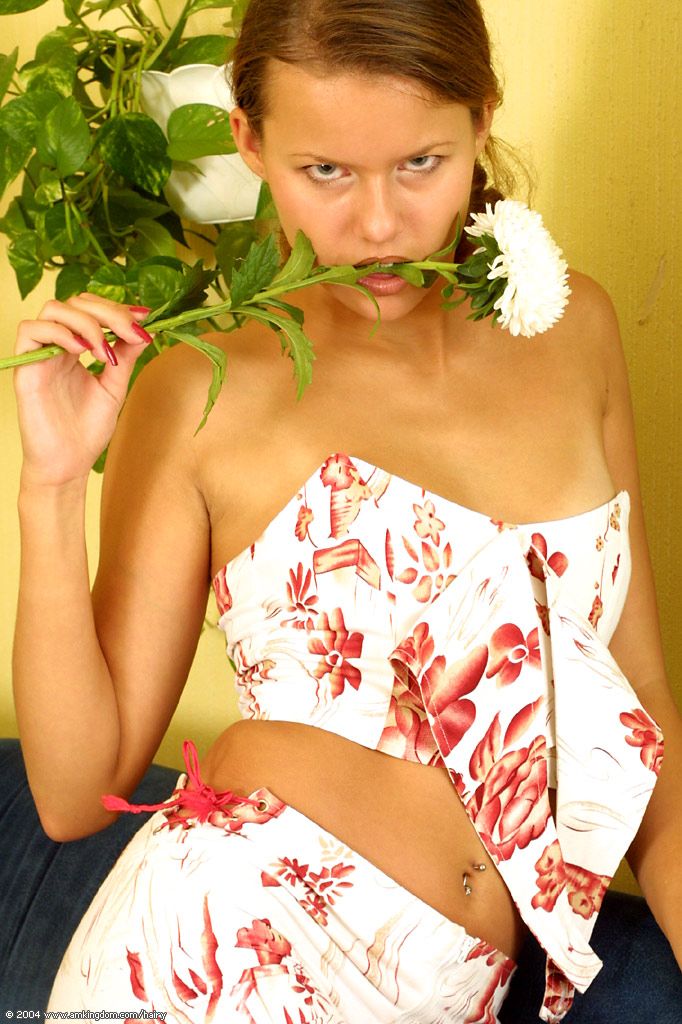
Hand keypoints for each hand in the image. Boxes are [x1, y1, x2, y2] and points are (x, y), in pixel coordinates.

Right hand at [14, 294, 153, 487]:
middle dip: (108, 312)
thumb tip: (144, 328)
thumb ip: (125, 357)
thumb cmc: (87, 430)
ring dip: (86, 322)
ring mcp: (40, 354)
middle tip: (129, 332)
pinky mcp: (25, 368)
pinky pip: (31, 330)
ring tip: (104, 351)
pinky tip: (82, 352)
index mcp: (76, 348)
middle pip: (75, 302)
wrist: (68, 464)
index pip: (92, 309)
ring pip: (53, 309)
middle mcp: (56, 346)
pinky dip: (60, 333)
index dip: (118, 308)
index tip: (146, 318)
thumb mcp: (115, 387)